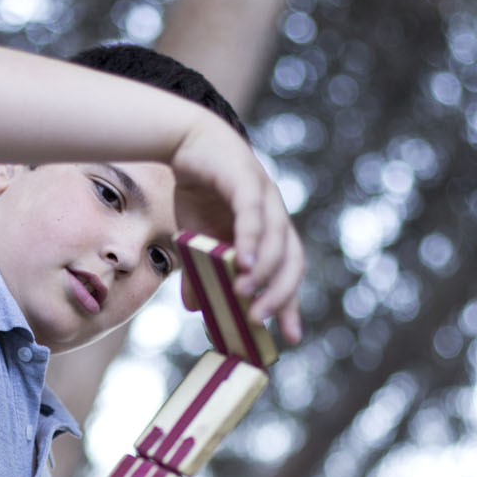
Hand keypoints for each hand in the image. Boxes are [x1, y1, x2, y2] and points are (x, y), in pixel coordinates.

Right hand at [169, 118, 304, 343]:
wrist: (185, 140)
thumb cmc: (197, 189)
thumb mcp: (194, 238)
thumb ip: (198, 271)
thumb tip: (194, 308)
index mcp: (269, 232)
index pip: (288, 272)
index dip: (290, 303)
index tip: (290, 337)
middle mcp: (275, 216)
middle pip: (291, 261)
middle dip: (280, 294)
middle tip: (261, 321)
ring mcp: (266, 196)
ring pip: (276, 240)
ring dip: (264, 271)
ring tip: (245, 295)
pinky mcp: (247, 179)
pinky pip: (253, 214)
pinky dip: (250, 239)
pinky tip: (243, 262)